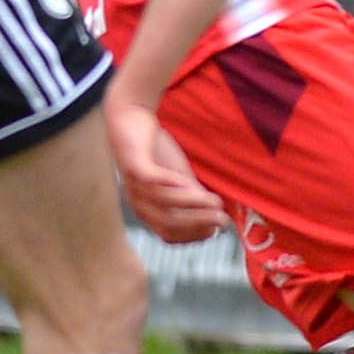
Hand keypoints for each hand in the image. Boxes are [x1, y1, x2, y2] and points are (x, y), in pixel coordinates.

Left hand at [110, 95, 228, 240]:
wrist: (131, 118)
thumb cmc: (155, 150)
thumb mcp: (179, 177)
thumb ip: (193, 196)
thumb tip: (218, 217)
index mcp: (147, 211)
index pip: (169, 236)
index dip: (194, 236)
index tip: (217, 230)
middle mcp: (138, 203)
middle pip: (167, 225)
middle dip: (197, 223)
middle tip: (222, 219)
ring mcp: (134, 185)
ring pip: (163, 203)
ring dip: (192, 204)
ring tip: (215, 201)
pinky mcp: (133, 164)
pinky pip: (152, 179)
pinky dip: (172, 182)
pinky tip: (189, 180)